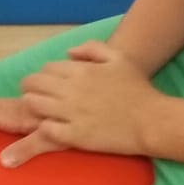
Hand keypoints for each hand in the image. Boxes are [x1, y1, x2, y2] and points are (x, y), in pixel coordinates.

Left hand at [17, 41, 155, 162]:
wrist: (152, 121)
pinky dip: (45, 126)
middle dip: (31, 89)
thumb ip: (92, 48)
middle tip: (37, 96)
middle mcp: (72, 90)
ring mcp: (72, 113)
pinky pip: (45, 129)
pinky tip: (53, 127)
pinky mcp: (75, 136)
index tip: (49, 84)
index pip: (46, 68)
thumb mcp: (119, 58)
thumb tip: (68, 53)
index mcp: (81, 70)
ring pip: (33, 104)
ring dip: (33, 106)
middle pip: (33, 84)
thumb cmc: (138, 89)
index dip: (45, 76)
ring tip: (41, 111)